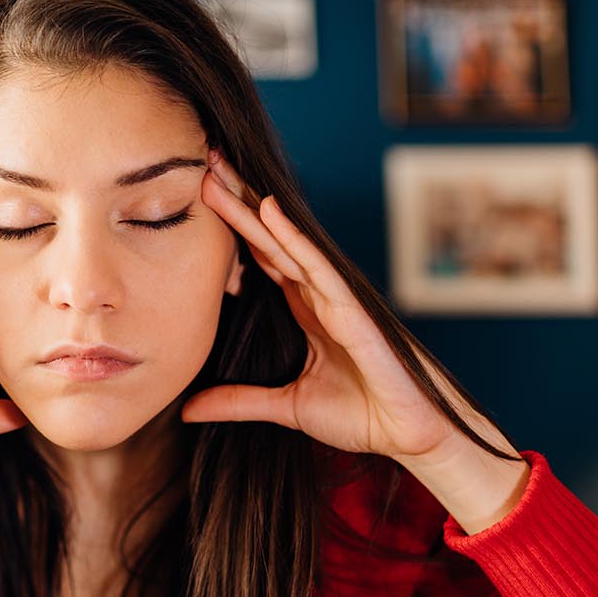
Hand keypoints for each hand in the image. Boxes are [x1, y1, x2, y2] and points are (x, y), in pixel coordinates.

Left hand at [182, 148, 494, 462]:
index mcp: (305, 310)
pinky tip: (268, 208)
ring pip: (284, 241)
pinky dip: (292, 236)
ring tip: (219, 170)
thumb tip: (189, 410)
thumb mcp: (285, 407)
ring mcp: (335, 297)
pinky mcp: (351, 308)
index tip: (199, 197)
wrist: (407, 434)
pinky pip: (316, 265)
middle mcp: (318, 294)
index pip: (262, 258)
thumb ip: (238, 401)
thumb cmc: (361, 415)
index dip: (233, 228)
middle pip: (268, 238)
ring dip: (251, 207)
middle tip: (204, 162)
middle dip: (237, 202)